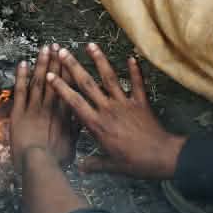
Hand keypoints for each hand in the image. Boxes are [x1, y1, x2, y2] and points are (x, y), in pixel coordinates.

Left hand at [10, 45, 75, 168]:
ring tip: (44, 48)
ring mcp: (35, 108)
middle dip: (56, 62)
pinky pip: (20, 91)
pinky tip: (23, 63)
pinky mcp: (19, 113)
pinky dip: (21, 76)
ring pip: (38, 81)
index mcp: (65, 114)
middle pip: (54, 79)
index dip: (69, 72)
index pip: (68, 87)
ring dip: (41, 63)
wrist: (40, 163)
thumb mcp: (72, 145)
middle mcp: (51, 107)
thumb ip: (76, 130)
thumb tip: (82, 119)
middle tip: (57, 46)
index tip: (70, 58)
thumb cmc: (57, 159)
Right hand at [49, 44, 184, 180]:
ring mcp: (125, 104)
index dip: (61, 89)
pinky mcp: (141, 103)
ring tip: (91, 45)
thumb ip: (93, 165)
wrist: (163, 157)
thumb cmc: (137, 163)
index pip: (74, 103)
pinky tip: (132, 57)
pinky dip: (135, 70)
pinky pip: (137, 84)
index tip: (49, 76)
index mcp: (98, 125)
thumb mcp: (112, 167)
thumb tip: (79, 167)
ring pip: (109, 78)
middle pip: (88, 84)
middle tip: (63, 52)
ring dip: (100, 60)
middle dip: (74, 67)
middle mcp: (108, 110)